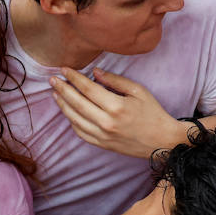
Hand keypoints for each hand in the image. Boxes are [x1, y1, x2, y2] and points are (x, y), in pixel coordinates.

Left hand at [50, 67, 183, 157]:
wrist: (162, 141)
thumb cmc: (153, 113)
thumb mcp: (138, 91)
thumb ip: (115, 80)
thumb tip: (94, 72)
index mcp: (116, 106)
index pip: (88, 89)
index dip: (74, 78)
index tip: (64, 70)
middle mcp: (106, 122)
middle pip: (76, 103)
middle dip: (62, 89)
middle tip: (52, 80)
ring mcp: (102, 135)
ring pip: (74, 119)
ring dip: (63, 105)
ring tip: (56, 93)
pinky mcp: (102, 144)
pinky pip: (80, 132)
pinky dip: (71, 121)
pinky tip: (68, 111)